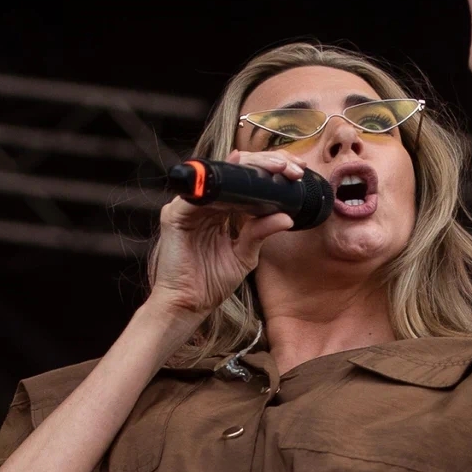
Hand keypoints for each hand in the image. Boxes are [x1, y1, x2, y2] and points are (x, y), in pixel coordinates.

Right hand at [150, 150, 297, 318]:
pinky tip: (238, 179)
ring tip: (275, 169)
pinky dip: (218, 187)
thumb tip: (287, 216)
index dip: (268, 172)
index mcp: (220, 210)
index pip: (244, 182)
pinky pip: (197, 196)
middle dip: (264, 165)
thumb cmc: (211, 283)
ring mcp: (188, 207)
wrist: (188, 306)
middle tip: (290, 166)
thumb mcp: (244, 256)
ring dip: (248, 170)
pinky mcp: (175, 216)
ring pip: (218, 176)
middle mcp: (203, 204)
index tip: (296, 170)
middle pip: (233, 173)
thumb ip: (261, 233)